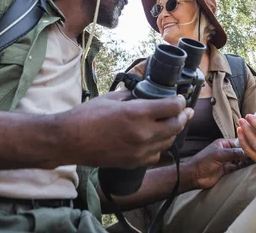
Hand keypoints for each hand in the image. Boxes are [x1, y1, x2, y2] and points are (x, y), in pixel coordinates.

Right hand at [62, 90, 193, 168]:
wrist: (69, 140)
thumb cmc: (86, 116)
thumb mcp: (112, 98)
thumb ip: (132, 96)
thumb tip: (144, 95)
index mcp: (137, 113)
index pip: (172, 107)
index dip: (179, 101)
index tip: (179, 98)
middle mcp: (142, 133)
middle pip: (176, 125)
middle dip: (183, 116)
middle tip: (186, 110)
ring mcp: (139, 151)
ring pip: (168, 141)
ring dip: (173, 131)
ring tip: (174, 123)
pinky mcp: (133, 162)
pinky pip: (156, 155)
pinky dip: (160, 147)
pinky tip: (157, 140)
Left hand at [183, 139, 247, 190]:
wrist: (194, 176)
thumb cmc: (204, 161)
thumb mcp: (219, 155)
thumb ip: (234, 153)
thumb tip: (249, 151)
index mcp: (224, 143)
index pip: (239, 142)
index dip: (248, 144)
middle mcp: (227, 151)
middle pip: (242, 151)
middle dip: (250, 153)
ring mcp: (228, 161)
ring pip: (241, 160)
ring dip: (248, 161)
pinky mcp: (228, 170)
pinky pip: (238, 168)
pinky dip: (245, 168)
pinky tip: (252, 169)